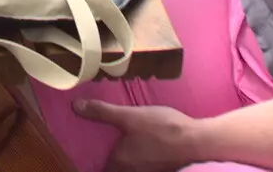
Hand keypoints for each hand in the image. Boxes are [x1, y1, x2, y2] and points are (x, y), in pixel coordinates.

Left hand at [72, 101, 198, 171]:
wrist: (196, 141)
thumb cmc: (161, 128)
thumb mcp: (129, 116)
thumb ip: (102, 112)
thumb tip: (75, 106)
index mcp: (120, 163)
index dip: (94, 167)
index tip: (88, 159)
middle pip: (115, 170)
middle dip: (108, 164)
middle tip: (101, 152)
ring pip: (131, 170)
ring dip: (125, 162)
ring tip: (121, 149)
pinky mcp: (162, 170)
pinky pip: (144, 167)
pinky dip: (139, 161)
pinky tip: (142, 149)